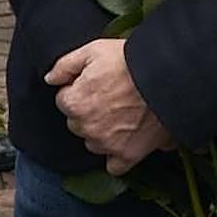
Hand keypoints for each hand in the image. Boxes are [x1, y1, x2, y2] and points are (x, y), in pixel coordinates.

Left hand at [47, 39, 173, 175]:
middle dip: (87, 111)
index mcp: (75, 103)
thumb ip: (65, 65)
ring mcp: (107, 144)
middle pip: (77, 123)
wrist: (166, 78)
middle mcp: (87, 128)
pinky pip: (114, 165)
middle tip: (109, 97)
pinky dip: (117, 156)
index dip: (78, 89)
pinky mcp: (128, 155)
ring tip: (121, 114)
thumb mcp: (93, 51)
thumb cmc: (130, 62)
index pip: (64, 100)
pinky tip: (124, 141)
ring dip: (101, 132)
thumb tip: (50, 78)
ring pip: (93, 142)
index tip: (94, 83)